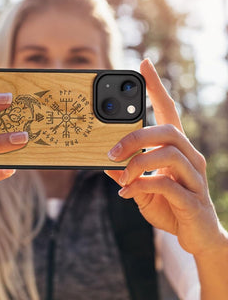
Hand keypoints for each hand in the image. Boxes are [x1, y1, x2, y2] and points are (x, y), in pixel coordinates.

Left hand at [105, 58, 225, 256]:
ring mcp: (195, 178)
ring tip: (121, 175)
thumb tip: (105, 164)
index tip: (144, 64)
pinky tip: (128, 193)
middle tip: (111, 152)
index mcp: (176, 148)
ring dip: (137, 163)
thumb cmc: (169, 205)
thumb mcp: (141, 186)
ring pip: (169, 154)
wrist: (197, 237)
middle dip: (135, 137)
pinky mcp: (193, 200)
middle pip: (167, 130)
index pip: (168, 110)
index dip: (156, 87)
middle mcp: (190, 157)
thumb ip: (126, 173)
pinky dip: (142, 185)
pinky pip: (167, 184)